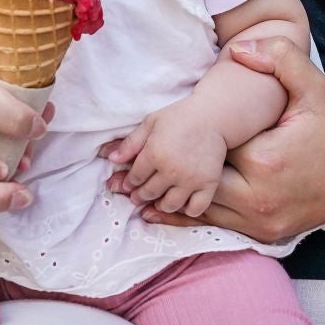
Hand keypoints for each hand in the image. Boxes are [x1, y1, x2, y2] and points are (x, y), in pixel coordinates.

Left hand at [101, 102, 228, 216]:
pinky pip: (195, 209)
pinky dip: (187, 210)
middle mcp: (171, 170)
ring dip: (160, 204)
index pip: (135, 178)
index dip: (129, 183)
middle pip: (149, 193)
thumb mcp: (151, 123)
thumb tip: (110, 159)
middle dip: (140, 196)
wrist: (214, 115)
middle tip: (138, 196)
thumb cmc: (179, 117)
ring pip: (169, 204)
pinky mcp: (209, 184)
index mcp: (154, 153)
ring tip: (159, 201)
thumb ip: (131, 143)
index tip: (129, 185)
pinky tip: (183, 202)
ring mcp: (191, 179)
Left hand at [137, 37, 324, 242]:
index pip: (208, 151)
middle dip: (162, 177)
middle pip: (196, 186)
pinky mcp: (265, 234)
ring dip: (166, 203)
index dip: (175, 142)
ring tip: (126, 194)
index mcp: (265, 162)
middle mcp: (258, 199)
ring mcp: (261, 222)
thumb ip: (280, 60)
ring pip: (201, 213)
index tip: (142, 136)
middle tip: (116, 171)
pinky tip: (159, 214)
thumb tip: (241, 47)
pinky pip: (219, 226)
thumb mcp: (315, 88)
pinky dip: (189, 218)